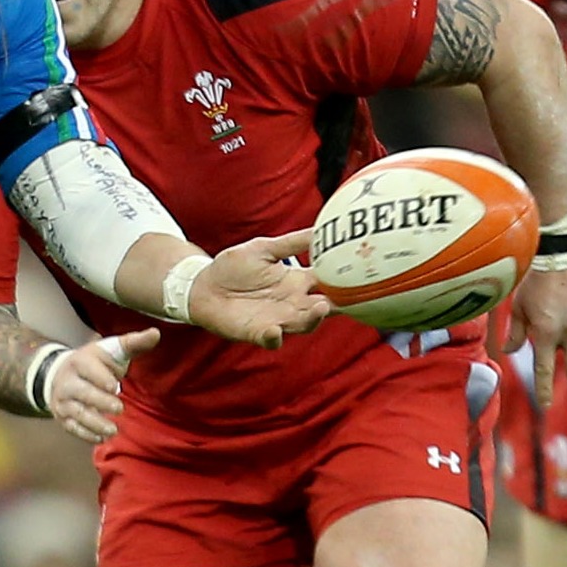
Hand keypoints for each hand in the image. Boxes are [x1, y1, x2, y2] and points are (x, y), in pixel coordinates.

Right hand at [46, 327, 160, 442]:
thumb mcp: (111, 350)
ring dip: (94, 423)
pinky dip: (85, 434)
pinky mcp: (63, 417)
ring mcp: (63, 401)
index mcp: (80, 361)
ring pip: (76, 413)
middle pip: (82, 393)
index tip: (115, 386)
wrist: (58, 374)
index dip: (100, 378)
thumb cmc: (94, 363)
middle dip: (100, 401)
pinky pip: (72, 428)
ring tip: (112, 431)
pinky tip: (100, 439)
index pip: (87, 369)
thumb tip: (156, 333)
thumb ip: (133, 343)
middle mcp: (67, 381)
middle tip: (120, 409)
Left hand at [185, 232, 332, 348]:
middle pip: (322, 307)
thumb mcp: (264, 249)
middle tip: (345, 296)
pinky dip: (274, 337)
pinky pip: (270, 338)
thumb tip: (320, 228)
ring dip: (312, 319)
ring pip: (303, 324)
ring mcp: (277, 319)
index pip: (328, 283)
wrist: (204, 285)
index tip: (363, 273)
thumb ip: (291, 243)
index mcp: (297, 282)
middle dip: (335, 304)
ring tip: (320, 309)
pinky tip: (274, 330)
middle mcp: (293, 303)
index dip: (345, 280)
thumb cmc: (235, 266)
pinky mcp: (257, 332)